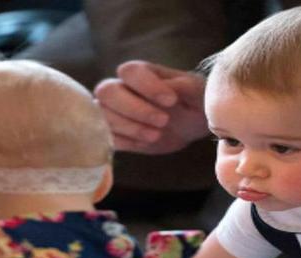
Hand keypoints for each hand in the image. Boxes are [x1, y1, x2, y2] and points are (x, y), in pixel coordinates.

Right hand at [94, 61, 209, 154]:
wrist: (192, 124)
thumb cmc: (194, 100)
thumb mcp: (196, 90)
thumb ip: (184, 86)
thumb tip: (169, 88)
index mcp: (140, 73)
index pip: (129, 72)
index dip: (147, 86)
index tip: (171, 100)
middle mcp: (121, 88)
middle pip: (106, 92)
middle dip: (134, 108)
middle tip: (163, 120)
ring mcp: (115, 112)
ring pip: (104, 115)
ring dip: (130, 127)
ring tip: (157, 135)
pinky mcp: (117, 134)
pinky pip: (108, 137)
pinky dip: (126, 142)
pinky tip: (147, 142)